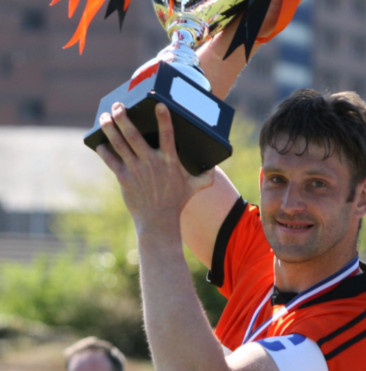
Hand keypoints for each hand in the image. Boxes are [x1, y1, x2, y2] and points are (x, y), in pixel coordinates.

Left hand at [96, 102, 213, 232]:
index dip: (163, 119)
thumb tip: (214, 165)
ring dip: (110, 128)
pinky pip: (111, 161)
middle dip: (124, 118)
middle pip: (134, 136)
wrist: (159, 221)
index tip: (158, 104)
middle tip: (118, 105)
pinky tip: (99, 142)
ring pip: (119, 144)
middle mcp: (152, 163)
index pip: (167, 135)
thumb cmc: (178, 202)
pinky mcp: (124, 178)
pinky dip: (104, 150)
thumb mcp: (196, 187)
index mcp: (170, 161)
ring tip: (105, 116)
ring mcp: (136, 170)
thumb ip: (207, 175)